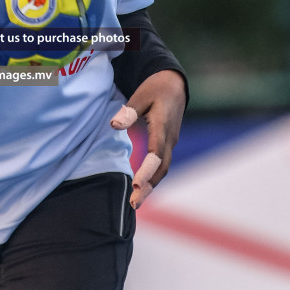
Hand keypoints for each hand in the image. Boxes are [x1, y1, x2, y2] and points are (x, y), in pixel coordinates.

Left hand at [109, 69, 185, 208]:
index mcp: (163, 126)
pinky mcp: (167, 145)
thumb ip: (128, 111)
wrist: (175, 86)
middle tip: (134, 203)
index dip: (147, 170)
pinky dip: (152, 178)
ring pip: (163, 169)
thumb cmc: (155, 89)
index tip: (136, 185)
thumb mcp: (141, 95)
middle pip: (162, 168)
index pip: (156, 153)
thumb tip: (114, 125)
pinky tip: (141, 189)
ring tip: (135, 202)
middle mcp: (169, 139)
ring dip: (151, 186)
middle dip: (149, 186)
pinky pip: (161, 165)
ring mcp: (170, 143)